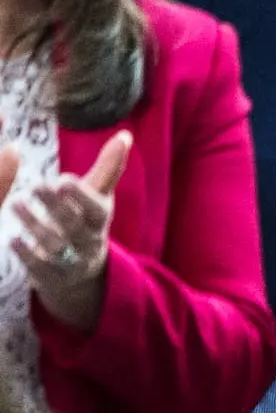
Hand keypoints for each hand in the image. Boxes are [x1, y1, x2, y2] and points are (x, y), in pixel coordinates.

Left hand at [0, 131, 131, 333]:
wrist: (81, 275)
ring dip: (35, 225)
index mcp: (99, 219)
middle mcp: (88, 241)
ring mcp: (71, 262)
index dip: (82, 196)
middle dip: (57, 206)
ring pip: (56, 246)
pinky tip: (14, 240)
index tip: (63, 180)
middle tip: (37, 186)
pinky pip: (41, 270)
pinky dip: (27, 255)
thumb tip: (125, 135)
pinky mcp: (52, 278)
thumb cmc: (86, 223)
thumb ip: (109, 167)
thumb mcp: (99, 197)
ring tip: (15, 204)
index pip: (96, 209)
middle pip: (75, 225)